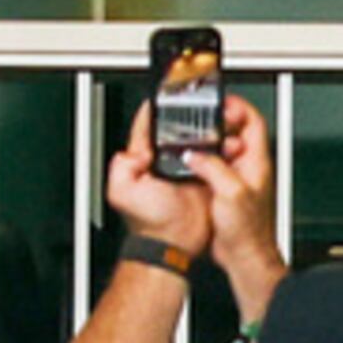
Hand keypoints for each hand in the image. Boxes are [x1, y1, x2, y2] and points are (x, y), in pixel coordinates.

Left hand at [106, 95, 211, 254]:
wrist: (173, 243)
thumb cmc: (148, 222)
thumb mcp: (120, 190)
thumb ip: (121, 166)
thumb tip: (136, 150)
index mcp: (142, 161)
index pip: (144, 129)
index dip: (151, 112)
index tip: (160, 99)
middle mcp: (163, 163)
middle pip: (172, 132)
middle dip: (183, 121)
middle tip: (193, 110)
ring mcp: (185, 170)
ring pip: (195, 143)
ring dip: (203, 135)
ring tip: (211, 125)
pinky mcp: (204, 179)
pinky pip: (212, 160)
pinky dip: (217, 152)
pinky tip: (221, 146)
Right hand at [186, 93, 285, 311]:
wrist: (244, 258)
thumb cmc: (248, 232)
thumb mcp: (230, 192)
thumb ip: (212, 167)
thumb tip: (194, 154)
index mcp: (257, 163)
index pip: (253, 122)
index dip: (238, 107)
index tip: (220, 103)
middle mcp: (249, 169)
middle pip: (235, 133)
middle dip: (217, 123)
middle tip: (200, 120)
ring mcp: (237, 179)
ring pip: (222, 150)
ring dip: (206, 143)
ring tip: (191, 140)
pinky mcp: (224, 190)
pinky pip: (212, 166)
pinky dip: (200, 160)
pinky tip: (187, 164)